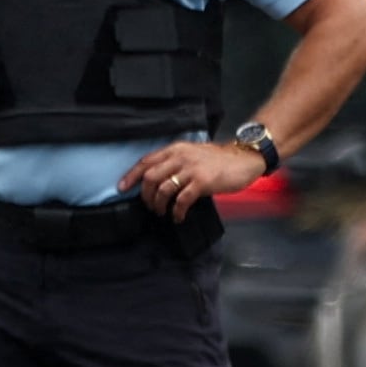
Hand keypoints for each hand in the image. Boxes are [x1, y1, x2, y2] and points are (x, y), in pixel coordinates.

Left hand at [120, 139, 260, 219]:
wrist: (243, 159)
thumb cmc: (217, 160)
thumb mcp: (191, 154)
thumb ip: (174, 162)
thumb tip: (155, 180)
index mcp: (175, 149)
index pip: (145, 161)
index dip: (131, 176)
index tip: (122, 188)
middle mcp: (180, 157)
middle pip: (150, 177)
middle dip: (145, 195)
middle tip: (149, 206)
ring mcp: (191, 169)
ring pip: (163, 189)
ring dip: (159, 205)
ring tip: (162, 212)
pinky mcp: (202, 182)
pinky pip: (182, 200)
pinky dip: (176, 211)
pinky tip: (178, 217)